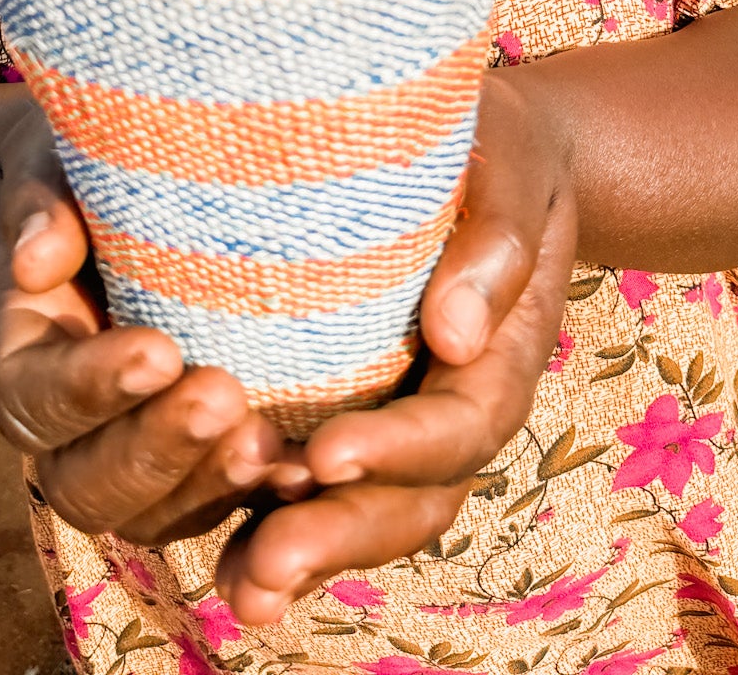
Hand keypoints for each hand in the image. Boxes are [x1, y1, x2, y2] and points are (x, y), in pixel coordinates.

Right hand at [0, 106, 309, 543]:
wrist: (112, 193)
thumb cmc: (76, 167)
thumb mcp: (46, 163)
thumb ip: (38, 202)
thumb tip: (35, 260)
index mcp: (20, 358)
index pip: (37, 398)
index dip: (92, 387)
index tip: (161, 351)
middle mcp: (65, 429)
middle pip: (87, 483)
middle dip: (157, 450)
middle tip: (226, 399)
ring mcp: (129, 455)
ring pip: (151, 515)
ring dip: (210, 487)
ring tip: (273, 447)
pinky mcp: (193, 464)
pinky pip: (215, 506)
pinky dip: (257, 499)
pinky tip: (307, 468)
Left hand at [215, 67, 576, 625]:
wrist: (487, 154)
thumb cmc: (498, 151)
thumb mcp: (511, 169)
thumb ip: (495, 244)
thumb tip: (455, 335)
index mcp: (501, 354)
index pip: (460, 423)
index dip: (399, 447)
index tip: (328, 453)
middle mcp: (454, 409)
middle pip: (412, 500)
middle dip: (340, 534)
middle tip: (267, 558)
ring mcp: (402, 427)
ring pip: (367, 518)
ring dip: (307, 556)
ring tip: (241, 587)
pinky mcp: (351, 420)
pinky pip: (323, 496)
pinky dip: (280, 535)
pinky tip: (226, 569)